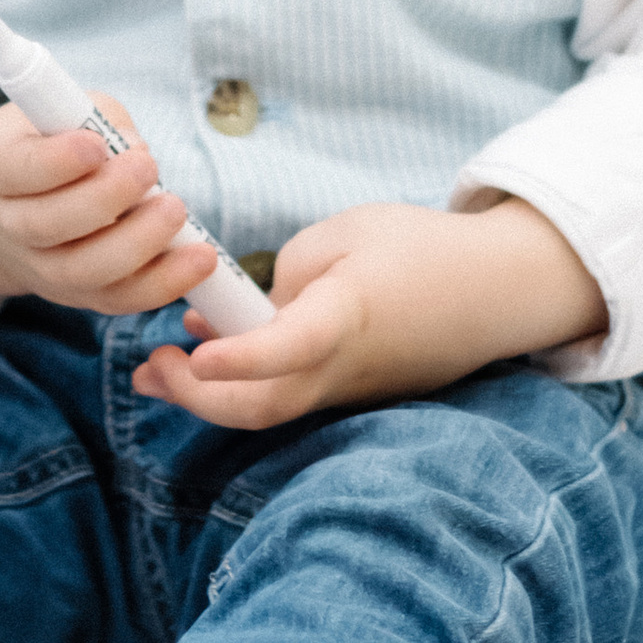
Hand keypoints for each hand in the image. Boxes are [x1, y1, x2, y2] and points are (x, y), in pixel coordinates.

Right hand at [0, 99, 219, 318]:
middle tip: (148, 167)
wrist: (9, 204)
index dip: (58, 161)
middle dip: (104, 199)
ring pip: (84, 271)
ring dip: (137, 244)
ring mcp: (42, 268)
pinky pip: (119, 299)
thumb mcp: (62, 111)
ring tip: (175, 210)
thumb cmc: (48, 142)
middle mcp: (11, 225)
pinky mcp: (78, 295)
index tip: (97, 144)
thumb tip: (136, 149)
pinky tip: (200, 259)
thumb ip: (100, 120)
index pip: (19, 171)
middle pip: (48, 225)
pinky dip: (162, 283)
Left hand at [130, 198, 606, 430]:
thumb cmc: (420, 248)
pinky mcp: (355, 392)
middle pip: (263, 407)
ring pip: (272, 408)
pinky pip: (292, 396)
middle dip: (195, 397)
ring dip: (210, 394)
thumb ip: (289, 275)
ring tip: (158, 367)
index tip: (190, 350)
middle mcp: (347, 369)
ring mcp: (352, 390)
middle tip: (146, 369)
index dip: (236, 356)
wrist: (497, 291)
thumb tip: (249, 315)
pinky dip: (246, 382)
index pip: (287, 348)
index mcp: (347, 317)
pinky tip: (211, 354)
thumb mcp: (346, 234)